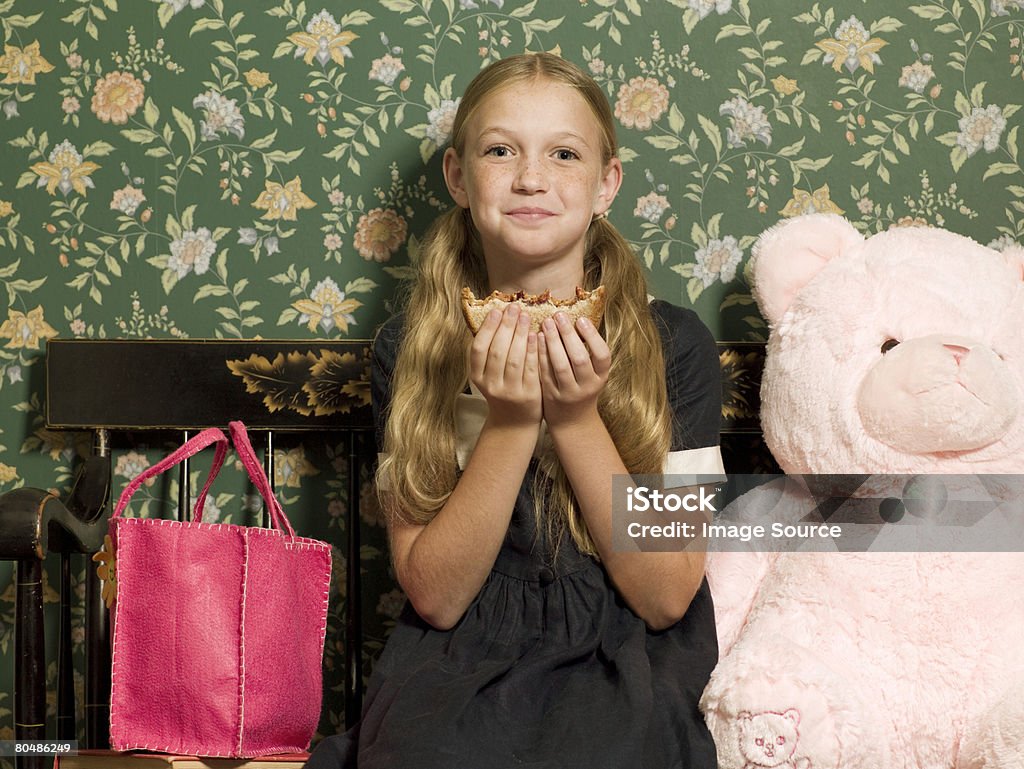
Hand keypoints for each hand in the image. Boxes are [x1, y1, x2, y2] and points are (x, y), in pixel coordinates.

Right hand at [469, 304, 541, 427]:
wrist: (514, 423)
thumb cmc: (503, 390)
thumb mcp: (489, 375)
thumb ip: (491, 352)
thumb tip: (498, 316)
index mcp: (478, 377)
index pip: (479, 348)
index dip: (488, 328)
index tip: (497, 310)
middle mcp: (491, 385)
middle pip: (497, 351)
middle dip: (506, 326)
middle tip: (514, 307)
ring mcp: (510, 391)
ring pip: (514, 358)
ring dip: (520, 334)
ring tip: (524, 316)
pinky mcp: (529, 395)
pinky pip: (531, 368)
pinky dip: (533, 350)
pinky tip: (536, 335)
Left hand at [538, 313, 610, 427]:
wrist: (572, 421)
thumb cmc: (582, 388)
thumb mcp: (592, 373)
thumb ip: (587, 352)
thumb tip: (575, 319)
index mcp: (601, 377)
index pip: (602, 356)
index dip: (592, 337)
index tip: (581, 319)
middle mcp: (587, 386)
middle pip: (579, 359)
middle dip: (568, 335)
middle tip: (558, 315)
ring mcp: (569, 393)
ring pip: (561, 366)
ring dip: (553, 342)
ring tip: (546, 323)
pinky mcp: (551, 396)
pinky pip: (545, 372)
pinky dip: (541, 354)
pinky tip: (537, 338)